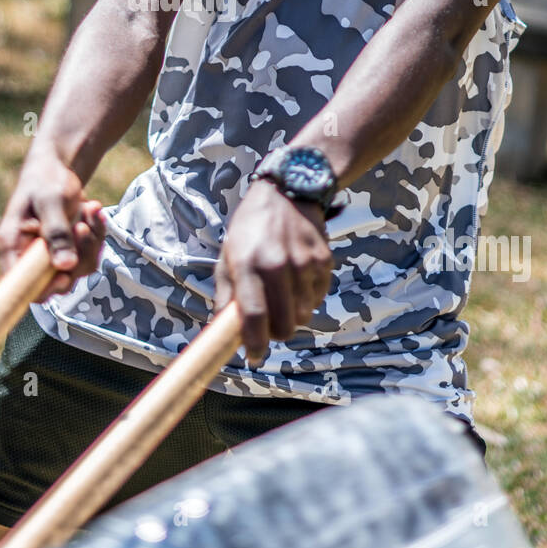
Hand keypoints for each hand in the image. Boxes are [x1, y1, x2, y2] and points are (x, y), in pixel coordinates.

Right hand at [0, 147, 105, 297]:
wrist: (57, 165)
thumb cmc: (46, 179)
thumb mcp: (51, 201)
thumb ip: (56, 232)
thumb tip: (64, 266)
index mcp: (11, 245)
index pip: (20, 285)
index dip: (43, 288)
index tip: (65, 274)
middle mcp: (28, 256)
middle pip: (56, 282)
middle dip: (78, 255)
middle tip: (82, 225)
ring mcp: (49, 256)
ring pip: (78, 270)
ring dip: (91, 241)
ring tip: (89, 209)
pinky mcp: (67, 252)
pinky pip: (88, 257)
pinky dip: (96, 236)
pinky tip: (93, 212)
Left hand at [213, 178, 334, 366]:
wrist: (288, 191)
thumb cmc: (251, 227)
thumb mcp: (229, 254)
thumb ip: (225, 293)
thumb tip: (223, 330)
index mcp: (248, 264)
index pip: (253, 316)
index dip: (254, 343)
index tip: (254, 356)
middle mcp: (278, 265)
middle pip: (285, 324)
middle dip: (276, 333)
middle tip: (268, 326)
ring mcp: (304, 263)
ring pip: (304, 315)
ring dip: (293, 314)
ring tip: (282, 293)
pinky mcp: (324, 261)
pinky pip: (318, 297)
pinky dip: (308, 297)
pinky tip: (297, 279)